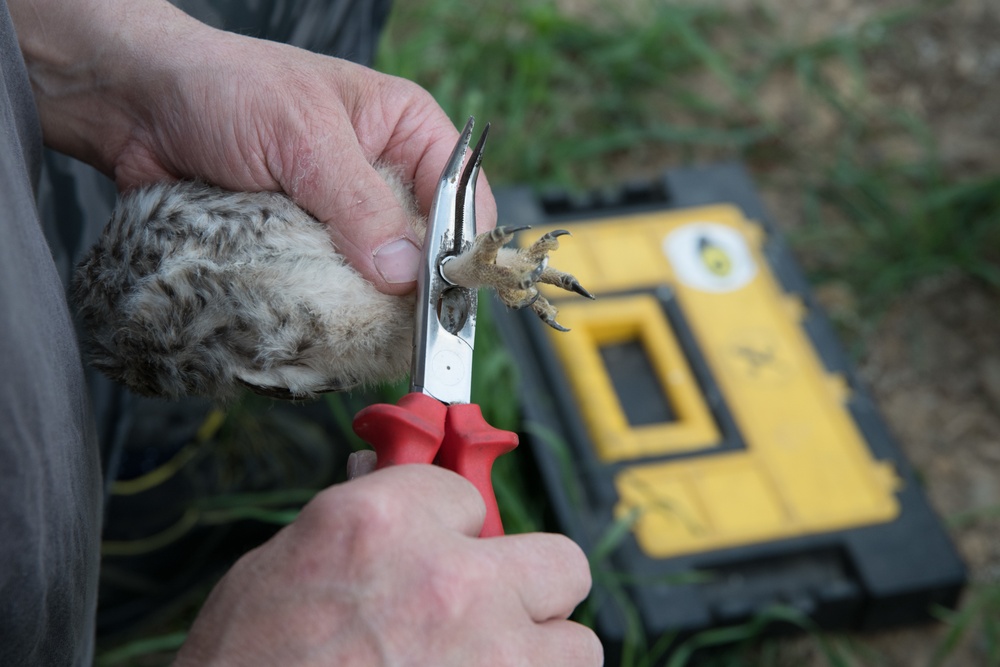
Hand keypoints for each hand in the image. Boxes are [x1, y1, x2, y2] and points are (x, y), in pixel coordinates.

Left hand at [12, 0, 495, 294]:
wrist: (136, 109)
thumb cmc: (225, 90)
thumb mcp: (302, 137)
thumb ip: (359, 204)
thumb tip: (407, 273)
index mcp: (405, 131)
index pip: (463, 194)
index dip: (463, 245)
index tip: (449, 294)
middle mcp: (382, 178)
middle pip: (426, 248)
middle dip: (414, 288)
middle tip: (405, 331)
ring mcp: (342, 220)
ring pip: (378, 278)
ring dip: (364, 304)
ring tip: (358, 333)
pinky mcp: (304, 250)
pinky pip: (330, 291)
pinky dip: (324, 311)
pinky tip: (319, 326)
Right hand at [174, 465, 602, 665]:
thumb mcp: (280, 570)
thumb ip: (361, 528)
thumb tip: (401, 497)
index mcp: (383, 526)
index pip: (465, 495)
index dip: (451, 529)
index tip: (440, 549)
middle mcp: (450, 581)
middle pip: (558, 561)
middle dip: (526, 588)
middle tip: (489, 612)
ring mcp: (489, 659)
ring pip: (577, 645)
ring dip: (539, 658)